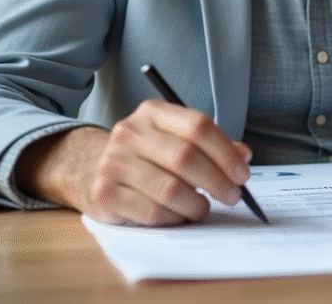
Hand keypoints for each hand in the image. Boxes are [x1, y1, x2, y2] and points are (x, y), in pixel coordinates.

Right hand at [17, 100, 252, 225]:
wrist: (88, 169)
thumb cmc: (145, 156)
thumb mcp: (174, 139)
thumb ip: (209, 145)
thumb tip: (243, 155)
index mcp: (153, 113)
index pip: (198, 125)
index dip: (226, 151)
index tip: (243, 173)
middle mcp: (130, 133)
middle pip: (186, 157)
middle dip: (218, 181)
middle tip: (233, 196)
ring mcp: (114, 163)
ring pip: (171, 189)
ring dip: (197, 205)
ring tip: (203, 208)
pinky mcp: (106, 194)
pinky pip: (152, 213)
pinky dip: (175, 218)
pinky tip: (179, 216)